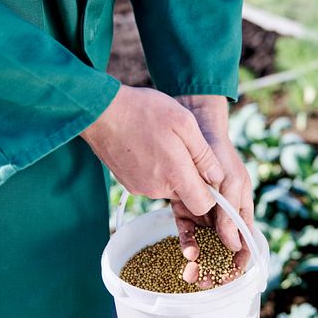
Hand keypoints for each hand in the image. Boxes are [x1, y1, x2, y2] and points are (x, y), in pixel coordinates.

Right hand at [81, 85, 224, 215]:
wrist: (101, 111)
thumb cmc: (144, 111)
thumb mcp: (185, 123)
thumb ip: (204, 154)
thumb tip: (217, 177)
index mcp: (175, 175)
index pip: (203, 206)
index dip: (210, 193)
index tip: (206, 173)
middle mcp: (157, 189)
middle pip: (185, 195)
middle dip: (189, 177)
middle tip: (182, 148)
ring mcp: (140, 188)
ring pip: (167, 188)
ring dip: (171, 171)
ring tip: (162, 143)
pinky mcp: (128, 183)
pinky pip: (150, 182)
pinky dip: (154, 169)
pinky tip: (147, 146)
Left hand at [172, 95, 253, 288]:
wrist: (197, 131)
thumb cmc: (222, 156)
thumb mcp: (231, 183)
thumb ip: (230, 213)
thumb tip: (233, 245)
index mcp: (242, 211)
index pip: (245, 244)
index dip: (239, 264)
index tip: (230, 277)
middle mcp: (224, 216)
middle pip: (222, 250)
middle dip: (215, 269)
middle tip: (205, 282)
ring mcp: (205, 213)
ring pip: (204, 245)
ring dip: (200, 261)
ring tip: (192, 273)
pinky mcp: (185, 208)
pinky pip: (187, 230)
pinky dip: (187, 242)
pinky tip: (186, 251)